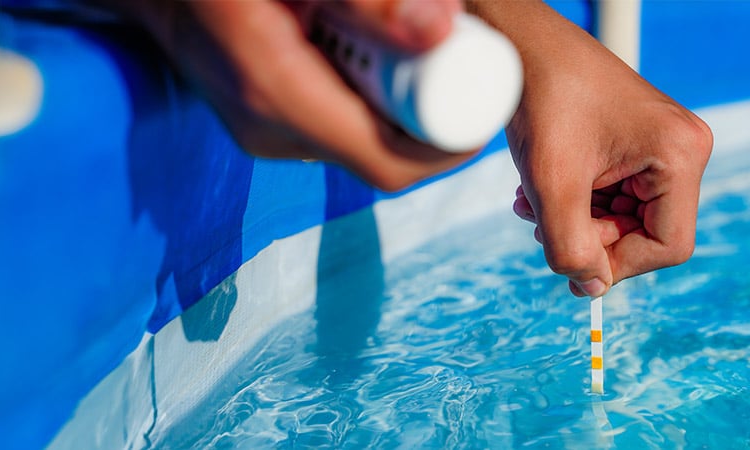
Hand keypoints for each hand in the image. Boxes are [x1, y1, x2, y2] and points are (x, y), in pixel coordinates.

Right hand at [118, 0, 470, 191]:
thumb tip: (441, 27)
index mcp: (275, 89)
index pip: (388, 162)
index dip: (449, 146)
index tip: (487, 102)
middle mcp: (267, 126)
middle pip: (383, 156)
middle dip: (434, 120)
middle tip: (469, 67)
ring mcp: (262, 130)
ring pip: (362, 142)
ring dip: (403, 108)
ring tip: (428, 54)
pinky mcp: (263, 122)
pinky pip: (338, 127)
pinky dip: (371, 99)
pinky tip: (381, 56)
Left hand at [473, 1, 712, 296]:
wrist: (524, 43)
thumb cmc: (542, 99)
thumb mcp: (551, 184)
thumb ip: (570, 247)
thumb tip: (591, 290)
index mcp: (680, 155)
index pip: (669, 245)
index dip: (619, 264)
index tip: (571, 261)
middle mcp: (684, 149)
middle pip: (647, 233)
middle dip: (590, 236)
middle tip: (540, 225)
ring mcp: (663, 145)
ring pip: (626, 216)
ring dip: (577, 220)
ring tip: (531, 202)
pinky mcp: (639, 142)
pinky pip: (617, 193)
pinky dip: (578, 199)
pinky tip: (540, 187)